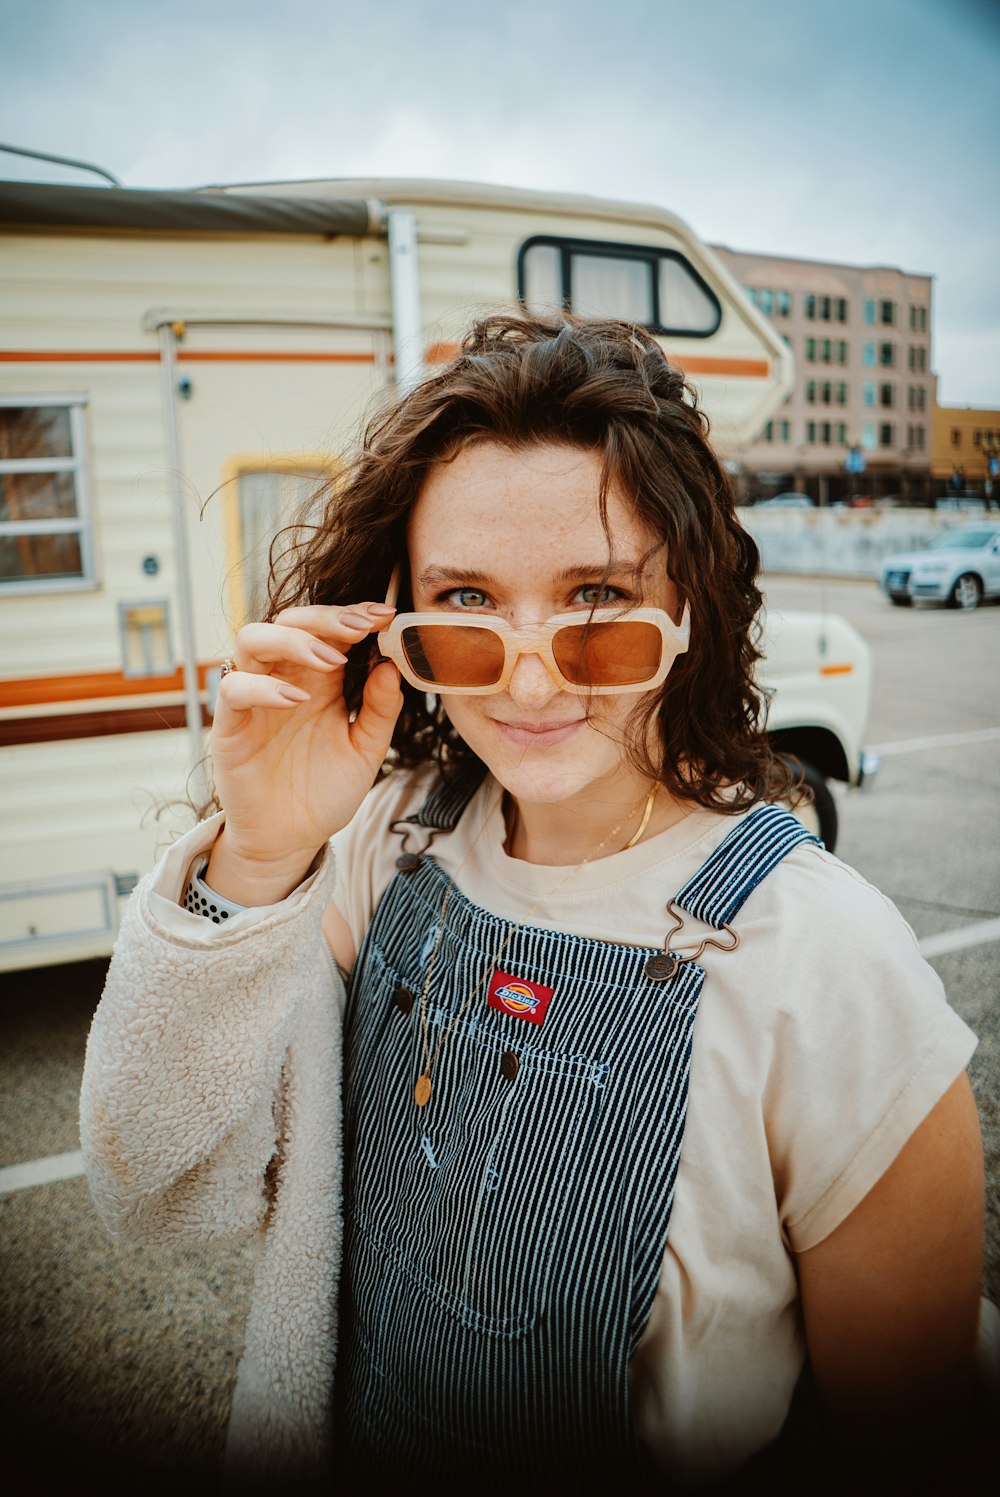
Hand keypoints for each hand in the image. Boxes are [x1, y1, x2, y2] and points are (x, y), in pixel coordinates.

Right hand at [205, 601, 402, 902]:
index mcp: (318, 680)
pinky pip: (233, 689)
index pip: (328, 630)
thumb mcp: (365, 750)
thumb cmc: (324, 792)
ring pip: (252, 640)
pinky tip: (296, 698)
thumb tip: (392, 665)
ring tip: (331, 659)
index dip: (353, 616)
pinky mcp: (230, 727)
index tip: (385, 615)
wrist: (292, 841)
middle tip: (361, 627)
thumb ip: (380, 710)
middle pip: (289, 622)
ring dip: (293, 640)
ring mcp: (254, 700)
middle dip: (326, 618)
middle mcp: (284, 680)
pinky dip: (262, 687)